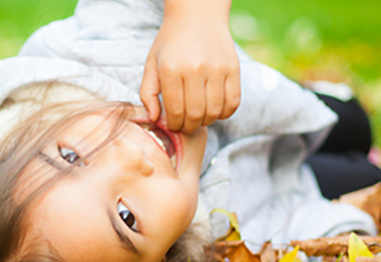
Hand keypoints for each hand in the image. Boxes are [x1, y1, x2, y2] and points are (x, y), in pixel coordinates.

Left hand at [140, 2, 239, 134]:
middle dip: (189, 126)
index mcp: (171, 69)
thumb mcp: (152, 63)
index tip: (173, 124)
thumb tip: (155, 119)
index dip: (174, 124)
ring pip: (214, 111)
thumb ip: (148, 93)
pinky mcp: (233, 68)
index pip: (175, 111)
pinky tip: (215, 110)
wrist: (197, 15)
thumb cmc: (171, 43)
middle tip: (186, 125)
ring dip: (206, 121)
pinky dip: (225, 113)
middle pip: (195, 114)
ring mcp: (216, 69)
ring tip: (199, 117)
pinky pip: (233, 103)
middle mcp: (195, 69)